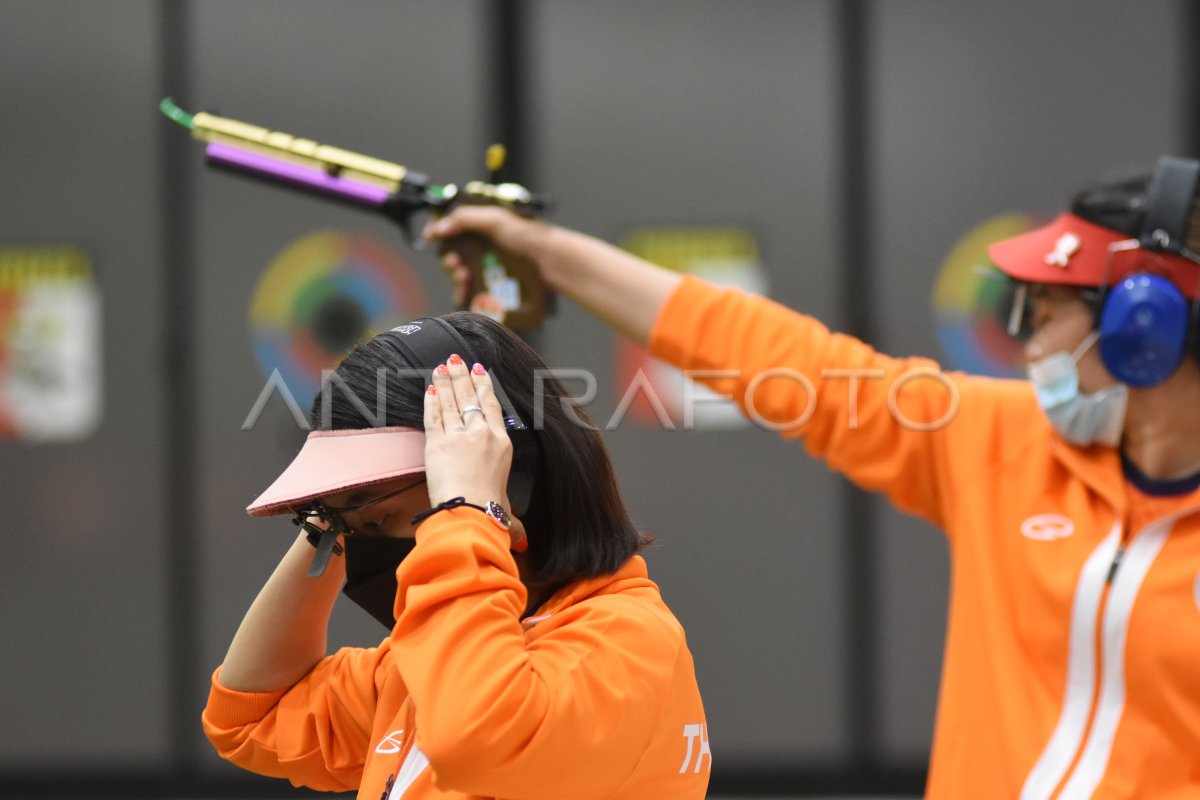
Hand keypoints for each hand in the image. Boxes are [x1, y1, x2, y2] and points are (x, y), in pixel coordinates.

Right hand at [423, 206, 551, 304]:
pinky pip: (471, 288)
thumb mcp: (495, 219)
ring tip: (463, 278)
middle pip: (452, 250)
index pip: (451, 223)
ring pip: (460, 271)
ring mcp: (487, 263)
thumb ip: (465, 219)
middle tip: (456, 264)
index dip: (438, 229)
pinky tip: (464, 292)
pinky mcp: (492, 282)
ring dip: (455, 275)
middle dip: (448, 258)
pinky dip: (463, 291)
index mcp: (482, 222)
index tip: (430, 237)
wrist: (552, 263)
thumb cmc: (530, 237)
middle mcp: (483, 242)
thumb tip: (439, 227)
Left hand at [423, 355, 526, 549]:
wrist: (469, 511)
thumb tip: (522, 541)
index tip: (478, 371)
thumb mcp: (505, 507)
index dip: (484, 386)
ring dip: (444, 382)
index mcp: (502, 442)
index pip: (492, 406)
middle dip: (462, 376)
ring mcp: (458, 435)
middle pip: (470, 397)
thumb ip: (512, 518)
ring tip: (440, 366)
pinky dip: (430, 400)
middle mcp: (481, 433)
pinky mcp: (436, 442)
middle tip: (455, 359)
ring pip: (450, 401)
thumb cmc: (490, 511)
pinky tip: (429, 389)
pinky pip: (433, 416)